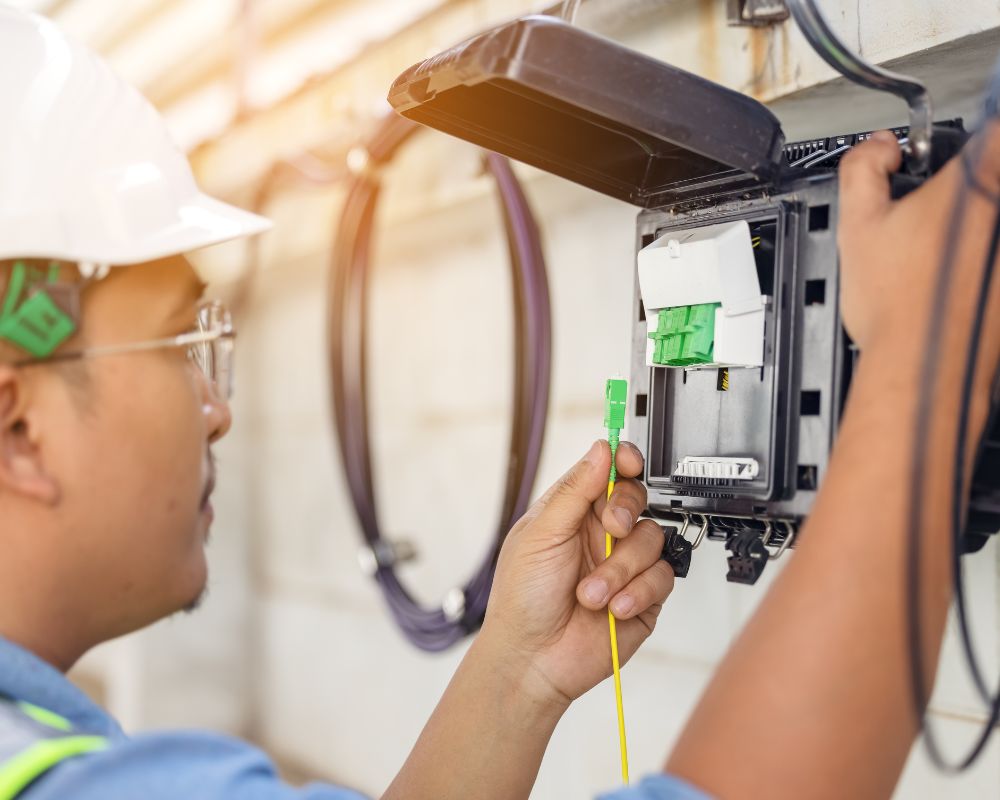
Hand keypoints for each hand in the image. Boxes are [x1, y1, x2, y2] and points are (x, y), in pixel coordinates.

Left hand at [480, 439, 673, 706]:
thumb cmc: (522, 597)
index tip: (629, 463)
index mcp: (574, 512)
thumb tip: (601, 449)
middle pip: (637, 499)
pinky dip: (637, 592)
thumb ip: (574, 490)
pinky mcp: (643, 597)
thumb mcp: (540, 534)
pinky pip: (661, 578)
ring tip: (591, 593)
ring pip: (652, 540)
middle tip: (611, 529)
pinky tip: (613, 608)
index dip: (624, 461)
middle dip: (626, 511)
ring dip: (621, 568)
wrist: (532, 659)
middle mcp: (602, 534)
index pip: (608, 473)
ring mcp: (624, 565)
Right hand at [838, 126, 999, 355]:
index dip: (970, 138)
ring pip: (988, 224)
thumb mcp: (856, 224)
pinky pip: (991, 259)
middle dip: (964, 191)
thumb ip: (863, 167)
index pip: (989, 130)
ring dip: (971, 231)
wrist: (924, 365)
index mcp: (981, 179)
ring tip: (936, 256)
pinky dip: (977, 265)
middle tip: (933, 211)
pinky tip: (951, 283)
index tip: (950, 152)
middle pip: (989, 177)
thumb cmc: (897, 305)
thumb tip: (878, 148)